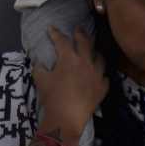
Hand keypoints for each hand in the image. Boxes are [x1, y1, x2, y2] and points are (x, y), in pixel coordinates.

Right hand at [31, 26, 107, 141]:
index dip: (55, 33)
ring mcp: (96, 75)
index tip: (51, 28)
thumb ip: (40, 68)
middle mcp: (86, 62)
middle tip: (79, 28)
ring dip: (95, 52)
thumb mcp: (40, 80)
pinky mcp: (102, 88)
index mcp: (69, 58)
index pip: (62, 41)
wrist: (67, 117)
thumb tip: (40, 64)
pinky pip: (104, 77)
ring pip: (99, 58)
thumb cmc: (52, 97)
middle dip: (81, 34)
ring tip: (93, 50)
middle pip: (85, 43)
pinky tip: (99, 75)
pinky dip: (101, 74)